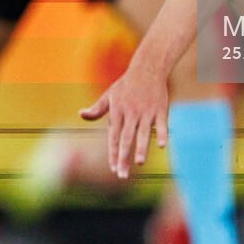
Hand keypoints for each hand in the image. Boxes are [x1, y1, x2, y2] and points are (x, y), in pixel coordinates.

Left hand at [79, 62, 171, 179]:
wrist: (147, 68)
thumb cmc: (126, 85)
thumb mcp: (109, 95)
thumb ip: (97, 109)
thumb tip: (81, 115)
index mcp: (117, 111)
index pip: (113, 136)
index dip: (113, 153)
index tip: (113, 169)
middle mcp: (131, 113)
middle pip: (126, 138)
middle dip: (124, 157)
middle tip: (123, 175)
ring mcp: (146, 111)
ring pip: (143, 133)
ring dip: (141, 148)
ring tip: (139, 163)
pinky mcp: (160, 109)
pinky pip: (162, 124)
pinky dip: (163, 134)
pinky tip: (163, 146)